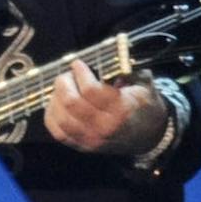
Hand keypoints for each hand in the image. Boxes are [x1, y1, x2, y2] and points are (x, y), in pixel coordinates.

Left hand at [45, 60, 168, 156]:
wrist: (149, 136)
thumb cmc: (145, 107)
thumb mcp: (145, 86)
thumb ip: (129, 70)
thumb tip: (110, 55)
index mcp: (121, 109)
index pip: (91, 90)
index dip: (80, 73)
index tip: (78, 64)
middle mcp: (105, 127)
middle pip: (72, 103)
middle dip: (64, 83)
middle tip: (66, 75)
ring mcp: (92, 139)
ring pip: (61, 118)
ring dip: (55, 98)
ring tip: (61, 88)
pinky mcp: (82, 146)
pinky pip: (57, 132)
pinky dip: (52, 115)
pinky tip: (56, 104)